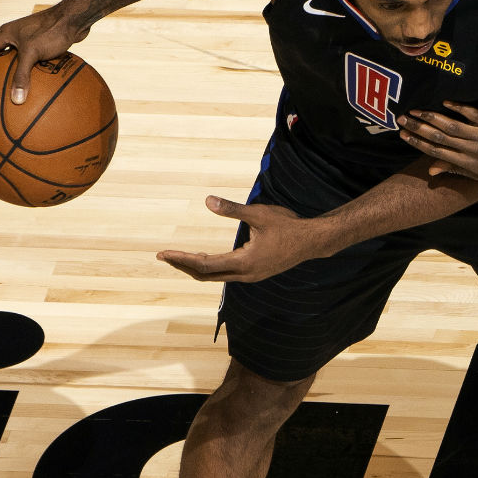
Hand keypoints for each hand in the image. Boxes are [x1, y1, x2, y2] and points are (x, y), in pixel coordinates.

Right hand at [0, 8, 90, 104]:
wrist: (75, 18)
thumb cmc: (53, 30)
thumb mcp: (34, 52)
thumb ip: (22, 76)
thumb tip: (16, 101)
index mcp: (2, 36)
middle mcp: (11, 38)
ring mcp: (26, 43)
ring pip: (10, 64)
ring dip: (5, 79)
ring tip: (1, 98)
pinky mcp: (41, 48)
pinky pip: (29, 67)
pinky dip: (28, 79)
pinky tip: (32, 94)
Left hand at [157, 196, 329, 283]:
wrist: (313, 242)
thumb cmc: (288, 226)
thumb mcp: (259, 213)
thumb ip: (232, 209)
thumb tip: (207, 201)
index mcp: (244, 262)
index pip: (204, 265)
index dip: (182, 259)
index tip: (163, 254)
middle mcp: (245, 274)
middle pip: (206, 275)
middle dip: (183, 266)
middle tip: (164, 257)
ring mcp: (251, 276)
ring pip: (216, 277)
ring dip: (196, 268)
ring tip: (179, 258)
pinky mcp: (256, 272)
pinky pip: (226, 273)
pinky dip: (211, 267)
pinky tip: (206, 257)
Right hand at [398, 101, 477, 179]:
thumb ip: (456, 169)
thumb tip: (431, 169)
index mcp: (468, 163)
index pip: (436, 152)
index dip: (418, 143)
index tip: (402, 134)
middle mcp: (473, 151)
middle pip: (440, 138)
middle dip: (419, 128)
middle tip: (402, 118)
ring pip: (453, 128)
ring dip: (433, 118)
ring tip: (417, 110)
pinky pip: (475, 116)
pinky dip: (460, 109)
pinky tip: (447, 102)